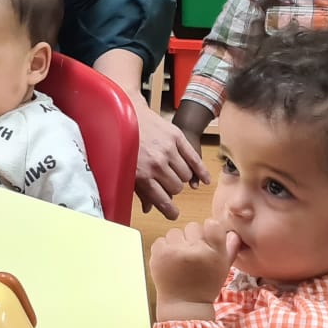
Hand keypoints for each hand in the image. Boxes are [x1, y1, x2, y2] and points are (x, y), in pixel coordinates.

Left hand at [135, 103, 211, 219]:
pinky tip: (204, 180)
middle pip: (176, 188)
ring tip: (173, 173)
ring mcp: (168, 150)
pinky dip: (201, 171)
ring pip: (186, 176)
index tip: (173, 214)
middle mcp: (156, 164)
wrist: (125, 113)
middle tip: (166, 185)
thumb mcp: (126, 170)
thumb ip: (139, 190)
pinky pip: (195, 159)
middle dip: (172, 190)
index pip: (162, 201)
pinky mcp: (177, 137)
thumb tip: (149, 209)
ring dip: (181, 178)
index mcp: (142, 175)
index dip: (170, 211)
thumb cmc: (123, 144)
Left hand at [149, 219, 238, 316]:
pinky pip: (161, 240)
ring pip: (175, 232)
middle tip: (192, 255)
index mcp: (213, 253)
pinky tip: (169, 262)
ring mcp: (175, 252)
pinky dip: (164, 249)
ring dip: (177, 242)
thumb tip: (232, 231)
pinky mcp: (158, 255)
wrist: (183, 304)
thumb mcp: (223, 268)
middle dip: (192, 238)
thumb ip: (230, 248)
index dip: (209, 230)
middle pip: (192, 226)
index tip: (206, 240)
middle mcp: (195, 251)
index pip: (212, 224)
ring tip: (180, 259)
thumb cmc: (205, 286)